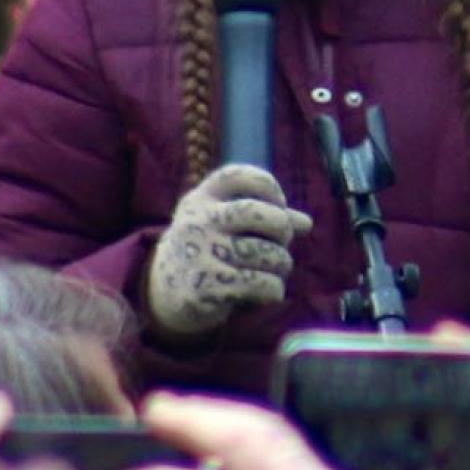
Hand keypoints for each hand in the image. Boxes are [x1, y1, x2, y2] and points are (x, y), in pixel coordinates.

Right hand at [146, 165, 310, 338]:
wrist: (163, 293)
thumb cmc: (206, 250)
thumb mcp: (224, 224)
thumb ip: (264, 217)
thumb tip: (306, 222)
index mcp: (201, 198)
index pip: (238, 176)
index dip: (269, 187)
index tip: (277, 205)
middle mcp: (198, 221)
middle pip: (256, 213)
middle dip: (282, 228)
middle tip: (282, 242)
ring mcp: (200, 253)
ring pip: (265, 253)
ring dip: (282, 264)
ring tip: (276, 269)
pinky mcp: (207, 286)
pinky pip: (261, 284)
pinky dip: (274, 289)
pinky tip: (268, 290)